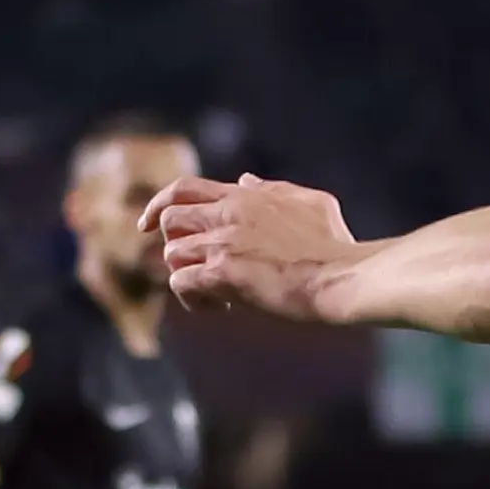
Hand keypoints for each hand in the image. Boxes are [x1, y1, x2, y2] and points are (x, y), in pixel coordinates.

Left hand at [147, 173, 360, 320]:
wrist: (343, 277)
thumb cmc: (335, 245)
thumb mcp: (310, 203)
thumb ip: (273, 189)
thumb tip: (244, 181)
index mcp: (245, 197)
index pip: (184, 188)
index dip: (159, 204)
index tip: (146, 223)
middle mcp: (228, 214)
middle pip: (170, 219)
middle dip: (175, 245)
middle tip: (196, 268)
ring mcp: (224, 242)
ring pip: (173, 253)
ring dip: (188, 275)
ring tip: (217, 293)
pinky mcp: (224, 273)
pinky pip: (182, 282)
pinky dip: (192, 298)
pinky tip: (220, 307)